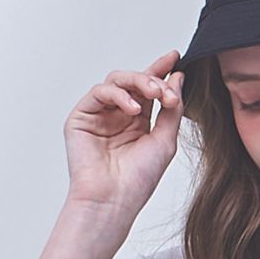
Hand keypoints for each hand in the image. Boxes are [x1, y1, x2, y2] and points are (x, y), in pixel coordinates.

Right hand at [66, 53, 186, 221]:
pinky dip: (118, 95)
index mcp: (137, 121)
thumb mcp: (165, 140)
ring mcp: (98, 115)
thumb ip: (172, 108)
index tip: (175, 57)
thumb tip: (177, 77)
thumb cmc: (137, 180)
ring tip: (154, 95)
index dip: (160, 70)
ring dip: (138, 82)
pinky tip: (133, 109)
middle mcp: (117, 116)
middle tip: (166, 90)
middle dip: (153, 79)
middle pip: (133, 81)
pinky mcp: (81, 117)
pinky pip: (100, 92)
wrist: (114, 201)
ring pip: (117, 81)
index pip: (148, 89)